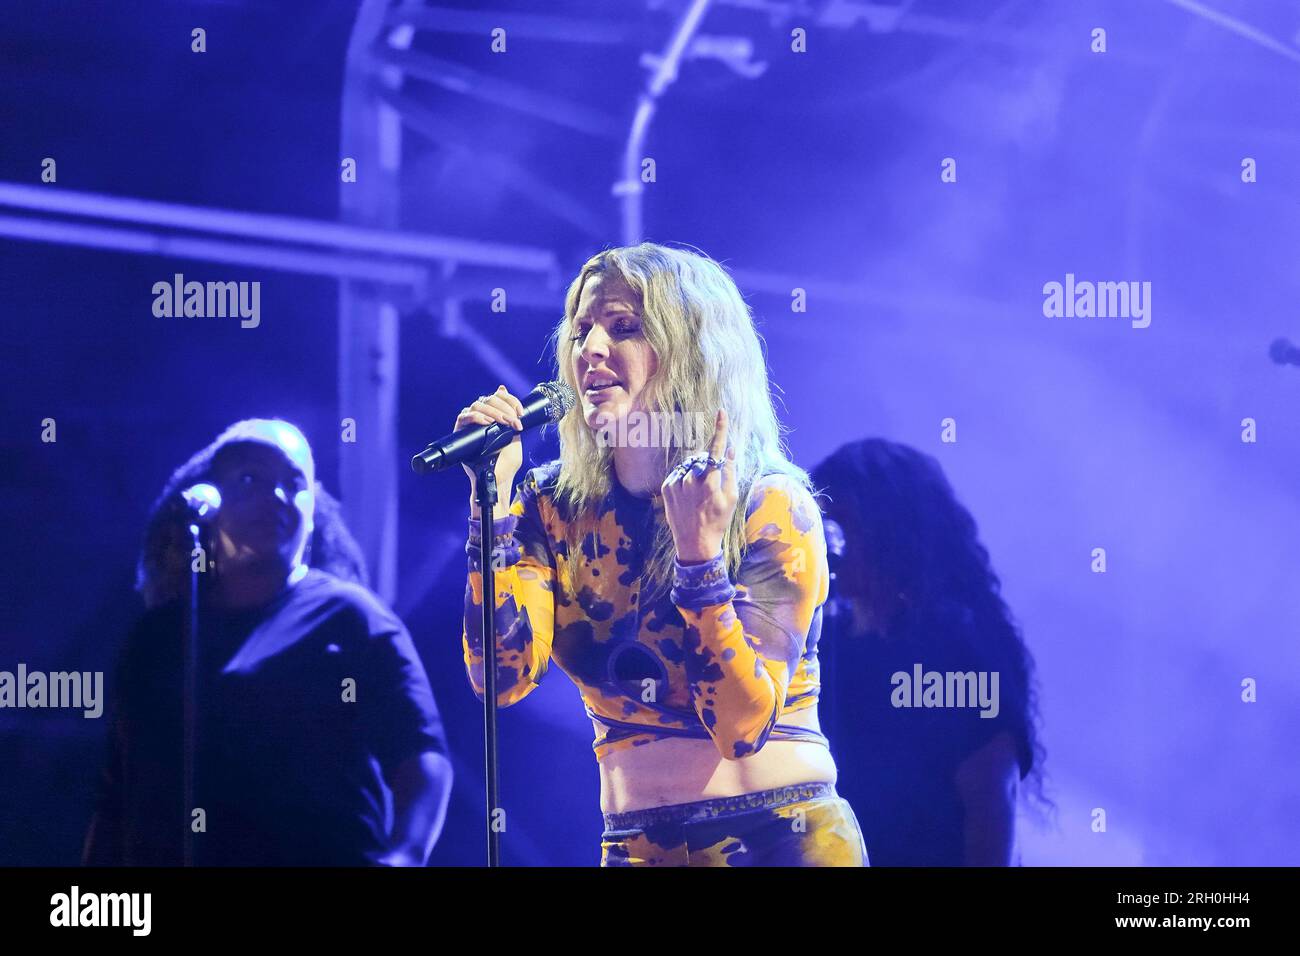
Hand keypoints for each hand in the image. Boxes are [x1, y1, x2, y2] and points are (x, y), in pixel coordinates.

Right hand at [457, 385, 524, 512]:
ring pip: (477, 405)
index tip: (520, 412)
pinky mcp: (460, 431)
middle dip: (504, 408)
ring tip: (502, 423)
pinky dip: (476, 417)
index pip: (498, 397)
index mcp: (494, 415)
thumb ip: (512, 416)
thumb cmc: (507, 460)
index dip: (510, 400)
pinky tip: (487, 423)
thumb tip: (503, 391)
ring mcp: (470, 423)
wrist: (499, 477)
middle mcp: (481, 416)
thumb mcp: (515, 435)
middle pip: (489, 399)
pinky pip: (464, 416)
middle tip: (513, 422)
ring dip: (493, 412)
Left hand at [661, 409, 738, 562]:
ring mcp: (676, 482)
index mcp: (710, 480)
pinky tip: (688, 497)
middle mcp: (691, 478)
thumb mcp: (731, 498)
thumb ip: (730, 472)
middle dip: (708, 464)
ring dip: (695, 472)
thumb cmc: (718, 521)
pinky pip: (678, 474)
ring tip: (698, 495)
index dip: (720, 429)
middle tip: (712, 485)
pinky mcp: (666, 487)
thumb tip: (729, 451)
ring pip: (689, 465)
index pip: (717, 448)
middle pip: (702, 458)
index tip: (721, 412)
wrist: (694, 543)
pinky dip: (684, 479)